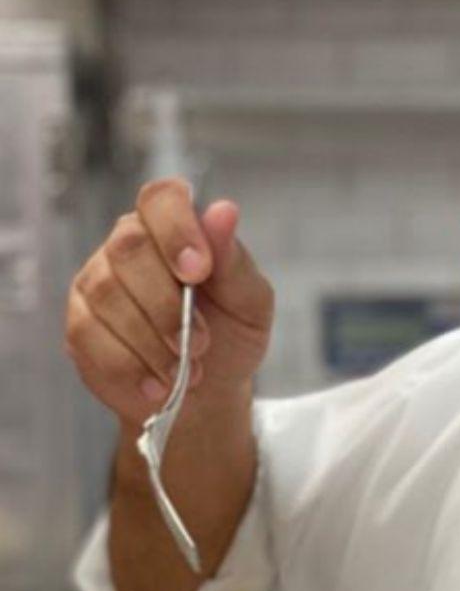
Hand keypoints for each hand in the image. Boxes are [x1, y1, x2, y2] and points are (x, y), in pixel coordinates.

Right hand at [65, 178, 273, 426]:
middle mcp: (128, 247)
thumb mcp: (249, 302)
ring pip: (108, 296)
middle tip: (201, 342)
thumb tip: (224, 211)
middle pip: (129, 249)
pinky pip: (91, 337)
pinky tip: (158, 384)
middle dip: (167, 303)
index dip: (177, 229)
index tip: (200, 271)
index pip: (161, 199)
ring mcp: (96, 283)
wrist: (209, 392)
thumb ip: (234, 261)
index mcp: (174, 228)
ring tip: (186, 368)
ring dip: (152, 340)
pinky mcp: (79, 325)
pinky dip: (131, 365)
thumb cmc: (231, 335)